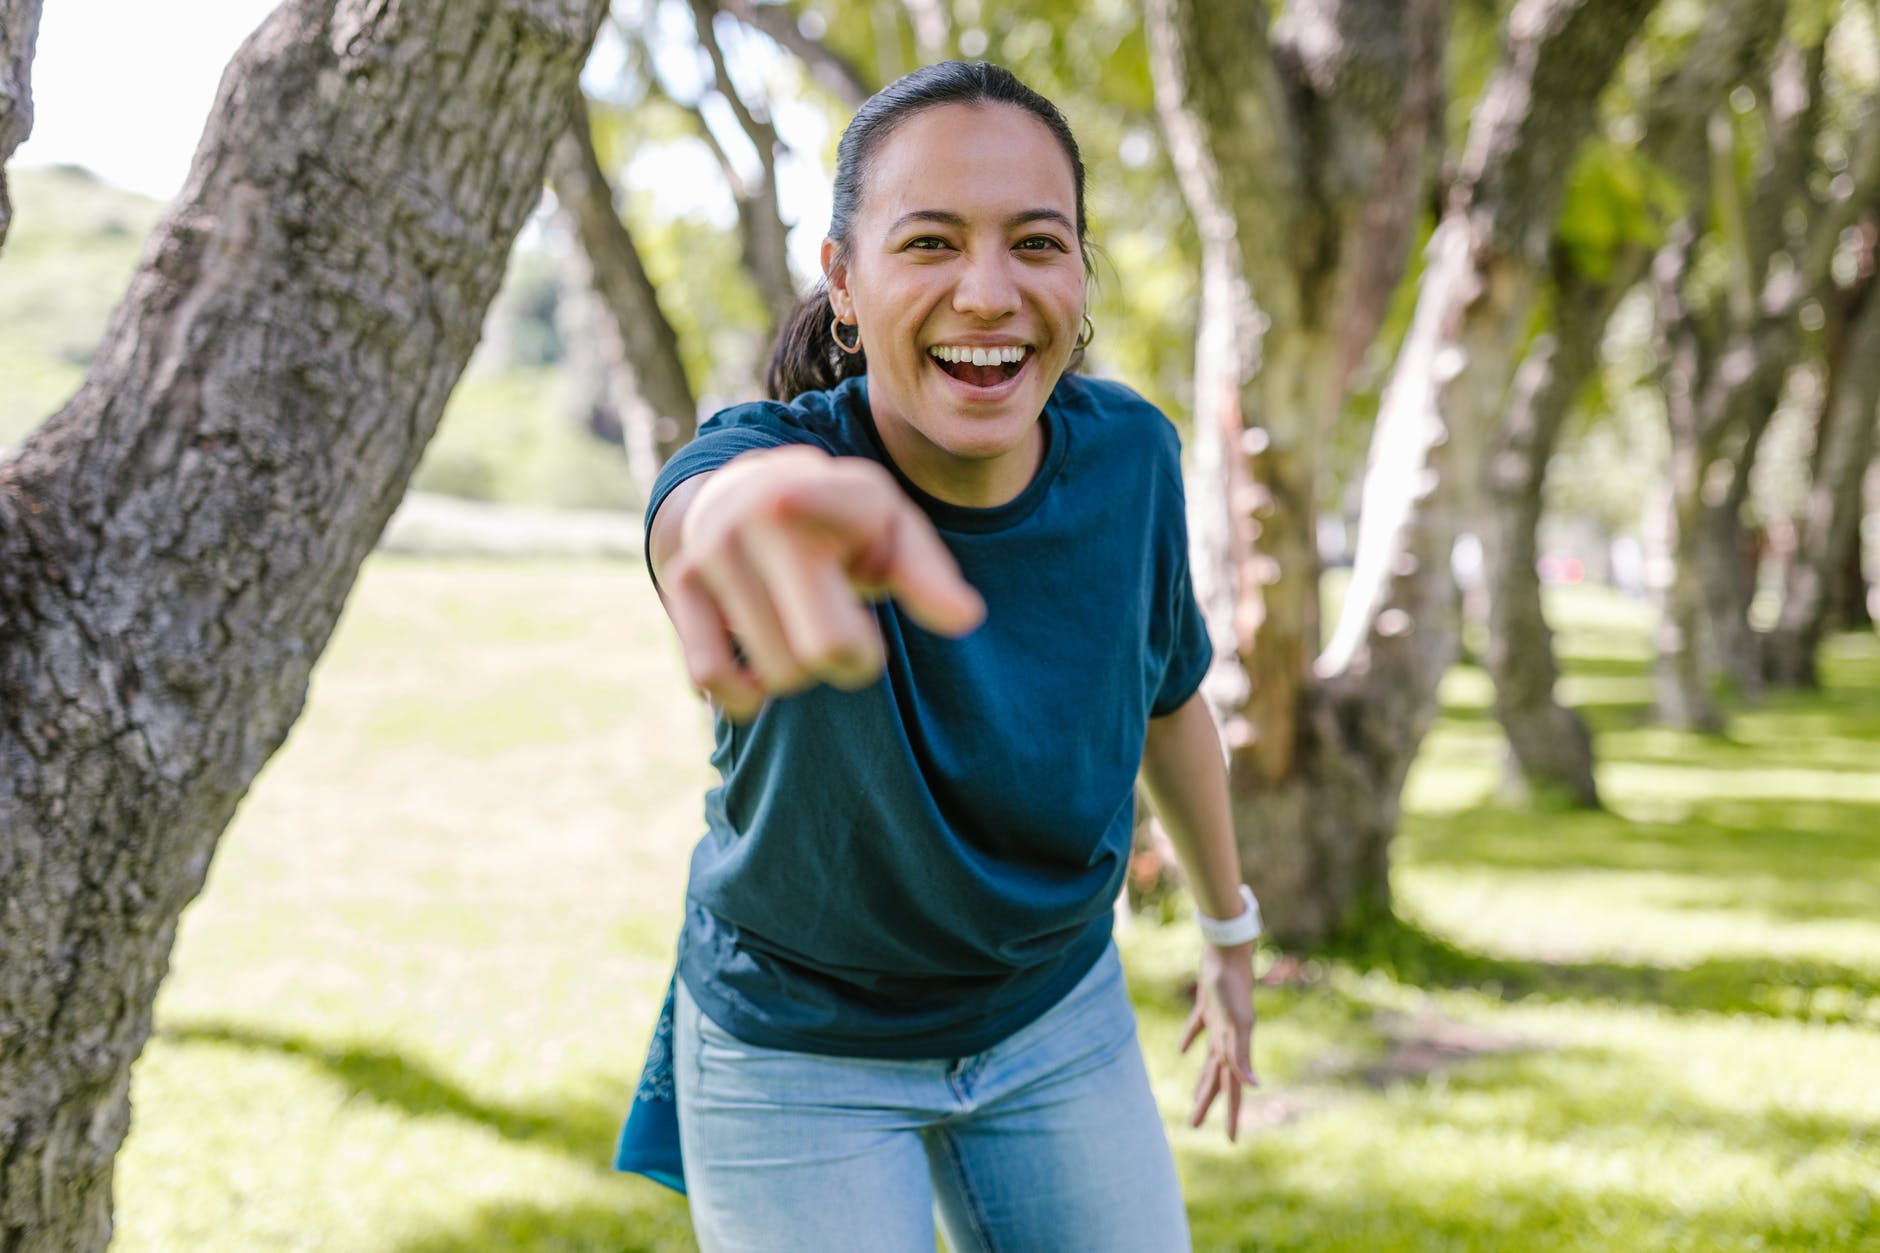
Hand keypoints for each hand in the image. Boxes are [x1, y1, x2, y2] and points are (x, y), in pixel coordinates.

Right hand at [661, 446, 985, 719]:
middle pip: (824, 651)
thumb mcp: (893, 534)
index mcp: (825, 493)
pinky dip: (744, 694)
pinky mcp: (679, 581)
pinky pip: (713, 677)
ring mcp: (713, 547)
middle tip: (850, 629)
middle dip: (851, 660)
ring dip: (803, 673)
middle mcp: (759, 513)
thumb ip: (930, 578)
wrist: (755, 490)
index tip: (795, 517)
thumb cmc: (844, 527)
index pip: (820, 511)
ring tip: (805, 629)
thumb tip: (966, 618)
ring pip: (777, 674)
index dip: (812, 518)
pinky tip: (760, 669)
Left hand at [1180, 941, 1257, 1140]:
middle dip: (1208, 1102)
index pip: (1233, 1089)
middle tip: (1196, 1125)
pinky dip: (1190, 1040)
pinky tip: (1182, 1050)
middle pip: (1217, 1079)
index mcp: (1234, 1048)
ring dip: (1203, 1079)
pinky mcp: (1207, 1007)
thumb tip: (1254, 1086)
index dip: (1232, 1115)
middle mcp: (1228, 1040)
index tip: (1231, 1141)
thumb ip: (1241, 1055)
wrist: (1227, 952)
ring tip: (1195, 1097)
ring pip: (1210, 1060)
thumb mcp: (1235, 1025)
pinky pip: (1197, 1030)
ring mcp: (1219, 1024)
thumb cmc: (1231, 987)